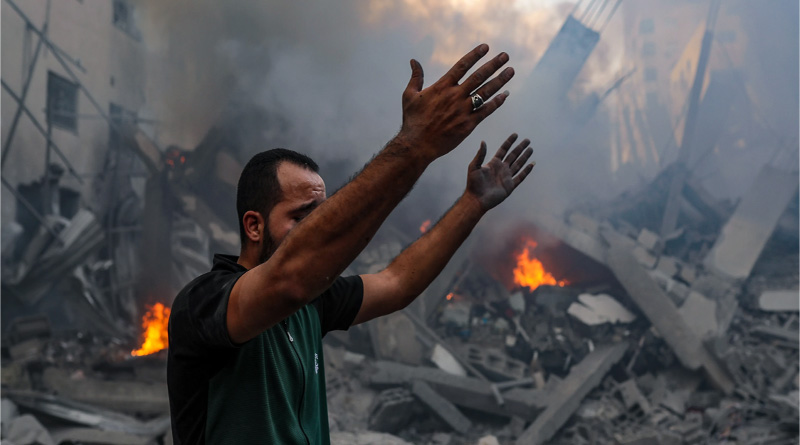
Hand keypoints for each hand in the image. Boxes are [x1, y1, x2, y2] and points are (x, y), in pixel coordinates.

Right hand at [398, 44, 514, 160]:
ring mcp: (463, 110)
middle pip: (479, 76)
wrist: (417, 145)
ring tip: (510, 71)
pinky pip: (486, 111)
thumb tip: (413, 61)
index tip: (486, 47)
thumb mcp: (409, 95)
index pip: (462, 66)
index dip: (475, 55)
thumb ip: (415, 77)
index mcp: (442, 87)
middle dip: (493, 65)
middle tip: (505, 56)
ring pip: (486, 92)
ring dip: (500, 81)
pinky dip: (497, 102)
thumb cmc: (412, 121)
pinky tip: (505, 95)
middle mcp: (455, 96)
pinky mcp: (468, 124)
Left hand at [465, 134, 534, 211]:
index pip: (503, 150)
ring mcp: (506, 177)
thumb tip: (483, 141)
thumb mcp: (474, 166)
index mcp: (493, 163)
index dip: (509, 142)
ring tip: (531, 149)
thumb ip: (480, 155)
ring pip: (518, 164)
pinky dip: (526, 171)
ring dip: (525, 157)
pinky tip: (532, 164)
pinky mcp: (510, 186)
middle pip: (513, 155)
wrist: (476, 199)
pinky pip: (520, 177)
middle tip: (527, 140)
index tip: (515, 135)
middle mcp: (501, 169)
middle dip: (520, 148)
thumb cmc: (473, 183)